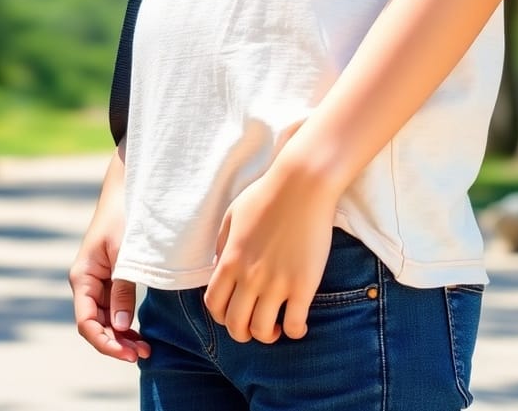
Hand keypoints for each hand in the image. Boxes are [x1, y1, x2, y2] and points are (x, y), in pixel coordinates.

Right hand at [70, 230, 149, 362]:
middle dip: (117, 343)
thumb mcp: (125, 253)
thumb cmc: (123, 217)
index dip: (105, 342)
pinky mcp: (110, 278)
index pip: (87, 322)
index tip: (128, 354)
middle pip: (96, 325)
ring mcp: (97, 282)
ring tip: (146, 350)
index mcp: (82, 277)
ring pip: (106, 320)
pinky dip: (125, 323)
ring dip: (122, 336)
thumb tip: (121, 326)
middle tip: (144, 355)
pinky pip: (114, 308)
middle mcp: (86, 283)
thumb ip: (122, 289)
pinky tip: (139, 334)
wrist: (126, 191)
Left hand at [203, 155, 336, 344]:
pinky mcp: (303, 284)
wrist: (303, 183)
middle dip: (243, 333)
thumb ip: (222, 244)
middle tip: (255, 325)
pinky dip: (295, 331)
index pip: (214, 305)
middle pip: (236, 325)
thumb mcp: (233, 215)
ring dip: (268, 335)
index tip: (235, 312)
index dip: (222, 316)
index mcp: (229, 260)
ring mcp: (276, 282)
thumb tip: (217, 269)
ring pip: (263, 331)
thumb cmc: (268, 194)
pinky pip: (295, 324)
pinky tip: (298, 323)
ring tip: (277, 326)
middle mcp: (249, 276)